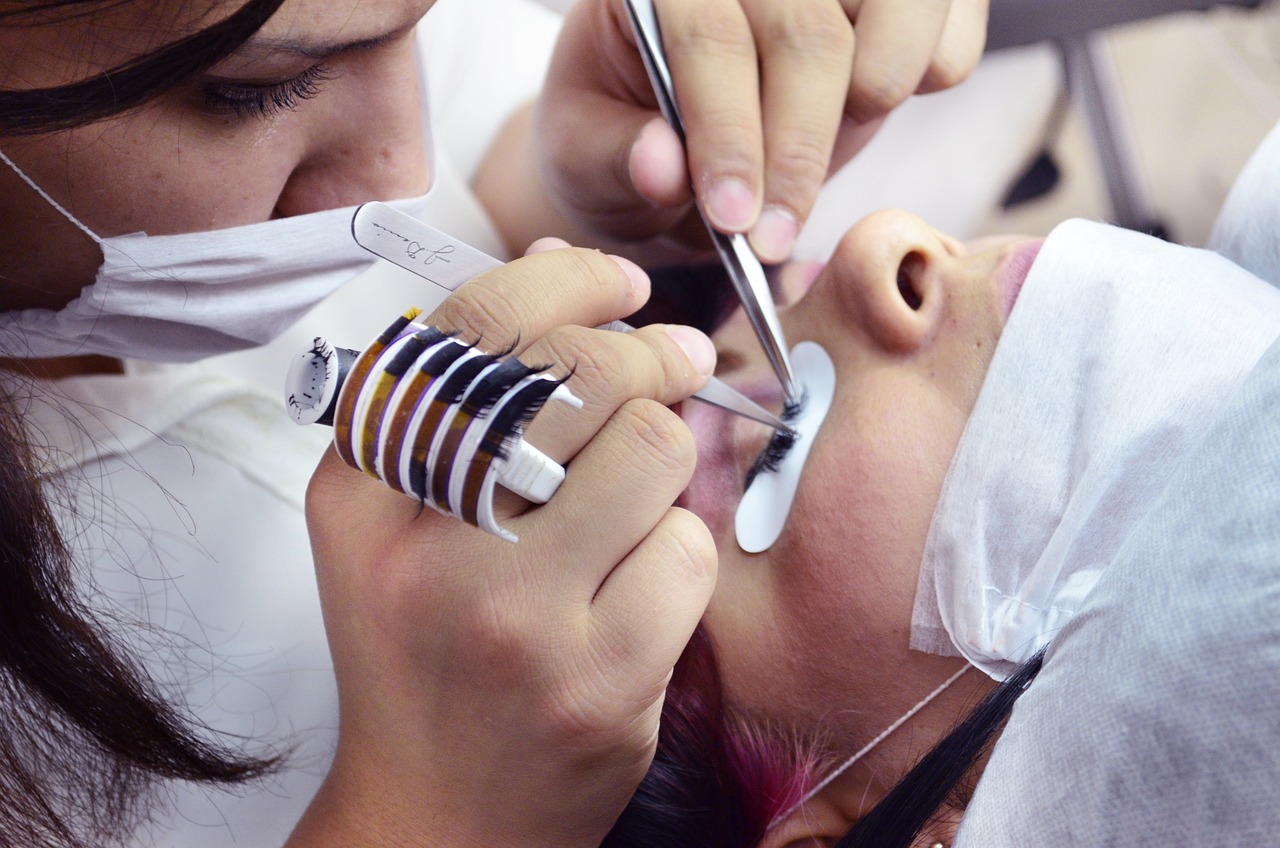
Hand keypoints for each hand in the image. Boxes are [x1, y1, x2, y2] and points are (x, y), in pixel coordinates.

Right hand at [290, 247, 717, 846]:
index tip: (618, 286)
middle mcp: (431, 548)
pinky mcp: (605, 679)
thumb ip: (449, 406)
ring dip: (666, 459)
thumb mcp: (381, 525)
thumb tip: (567, 288)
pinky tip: (638, 588)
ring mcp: (522, 618)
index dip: (568, 281)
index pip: (474, 331)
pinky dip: (678, 553)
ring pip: (657, 451)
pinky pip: (690, 551)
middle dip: (652, 353)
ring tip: (636, 499)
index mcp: (364, 493)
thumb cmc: (421, 650)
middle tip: (674, 362)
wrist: (437, 815)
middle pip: (584, 376)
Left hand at [536, 0, 988, 262]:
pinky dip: (931, 72)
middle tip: (773, 240)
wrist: (673, 132)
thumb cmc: (622, 136)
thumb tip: (662, 165)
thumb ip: (616, 158)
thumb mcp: (587, 156)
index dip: (726, 133)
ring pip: (899, 7)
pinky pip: (951, 23)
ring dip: (873, 100)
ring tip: (821, 162)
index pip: (707, 35)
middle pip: (805, 32)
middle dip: (796, 152)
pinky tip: (864, 110)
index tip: (733, 220)